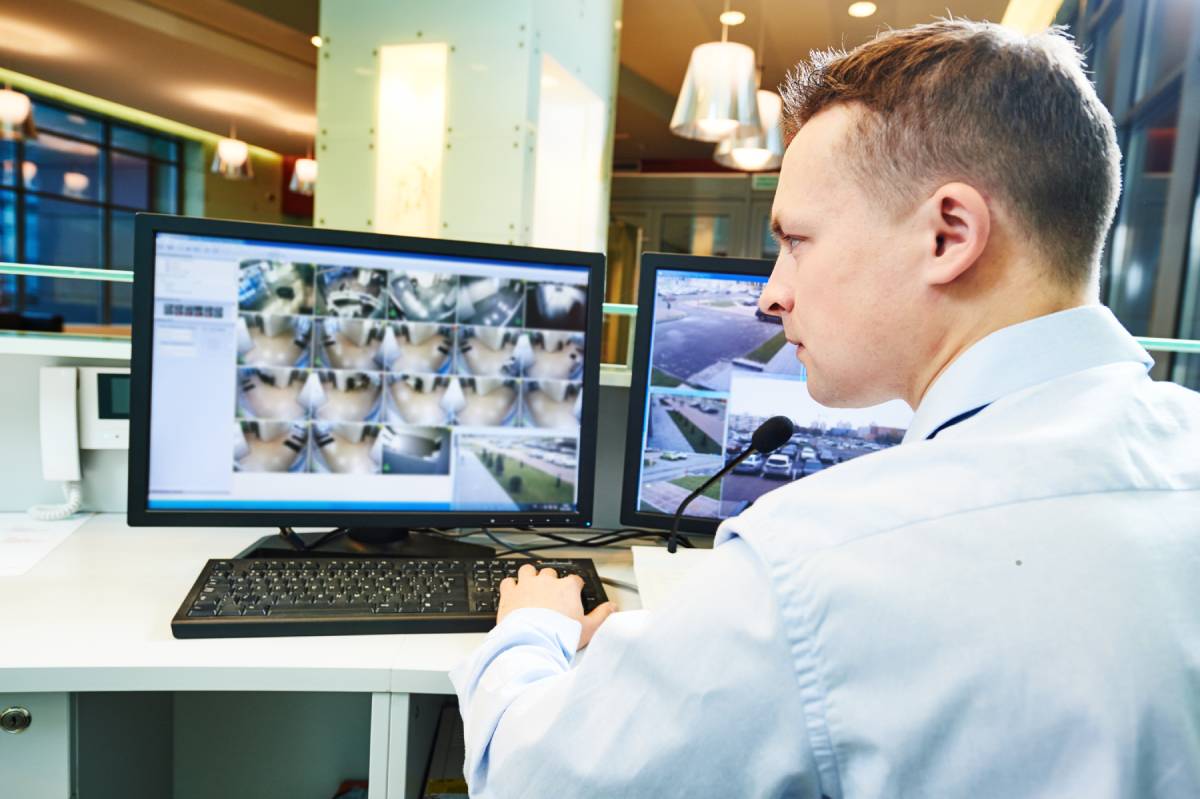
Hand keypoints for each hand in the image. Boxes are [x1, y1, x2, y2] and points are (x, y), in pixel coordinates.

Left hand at [497, 564, 615, 648]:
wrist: (534, 641)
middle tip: (551, 595)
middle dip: (551, 581)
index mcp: (567, 588)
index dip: (574, 587)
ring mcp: (527, 585)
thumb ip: (602, 615)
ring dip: (529, 576)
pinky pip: (508, 581)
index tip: (573, 593)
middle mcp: (547, 582)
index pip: (574, 580)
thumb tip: (613, 608)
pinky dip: (510, 586)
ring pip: (528, 570)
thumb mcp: (589, 628)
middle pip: (550, 573)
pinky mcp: (510, 593)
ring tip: (530, 586)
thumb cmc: (560, 635)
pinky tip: (512, 592)